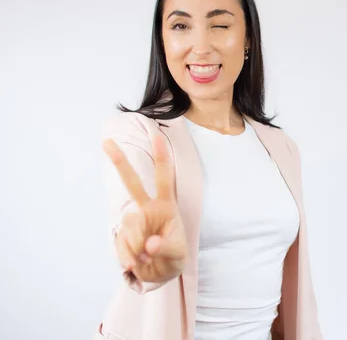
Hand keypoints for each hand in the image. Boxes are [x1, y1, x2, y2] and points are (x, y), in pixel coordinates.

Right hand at [102, 134, 187, 283]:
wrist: (161, 273)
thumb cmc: (174, 256)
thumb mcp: (178, 254)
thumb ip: (166, 247)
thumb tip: (150, 245)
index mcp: (166, 205)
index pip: (164, 178)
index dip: (161, 157)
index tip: (157, 135)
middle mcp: (148, 208)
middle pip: (132, 182)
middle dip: (119, 162)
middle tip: (106, 142)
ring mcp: (133, 221)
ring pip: (129, 226)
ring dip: (137, 247)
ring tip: (147, 259)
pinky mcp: (122, 236)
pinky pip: (121, 244)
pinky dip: (128, 257)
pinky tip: (135, 263)